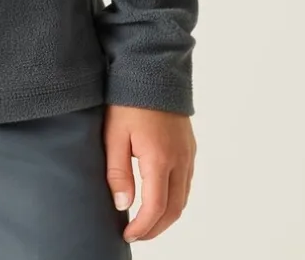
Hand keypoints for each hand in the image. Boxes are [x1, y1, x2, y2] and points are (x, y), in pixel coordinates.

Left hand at [103, 105, 195, 242]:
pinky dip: (174, 198)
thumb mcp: (114, 134)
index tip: (127, 235)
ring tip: (145, 221)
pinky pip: (186, 182)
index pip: (156, 207)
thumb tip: (123, 205)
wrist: (152, 69)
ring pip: (183, 198)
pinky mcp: (190, 147)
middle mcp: (180, 160)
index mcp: (159, 158)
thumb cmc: (128, 99)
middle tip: (136, 234)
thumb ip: (118, 172)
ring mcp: (188, 153)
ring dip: (167, 215)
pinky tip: (159, 197)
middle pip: (174, 209)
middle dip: (156, 228)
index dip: (143, 227)